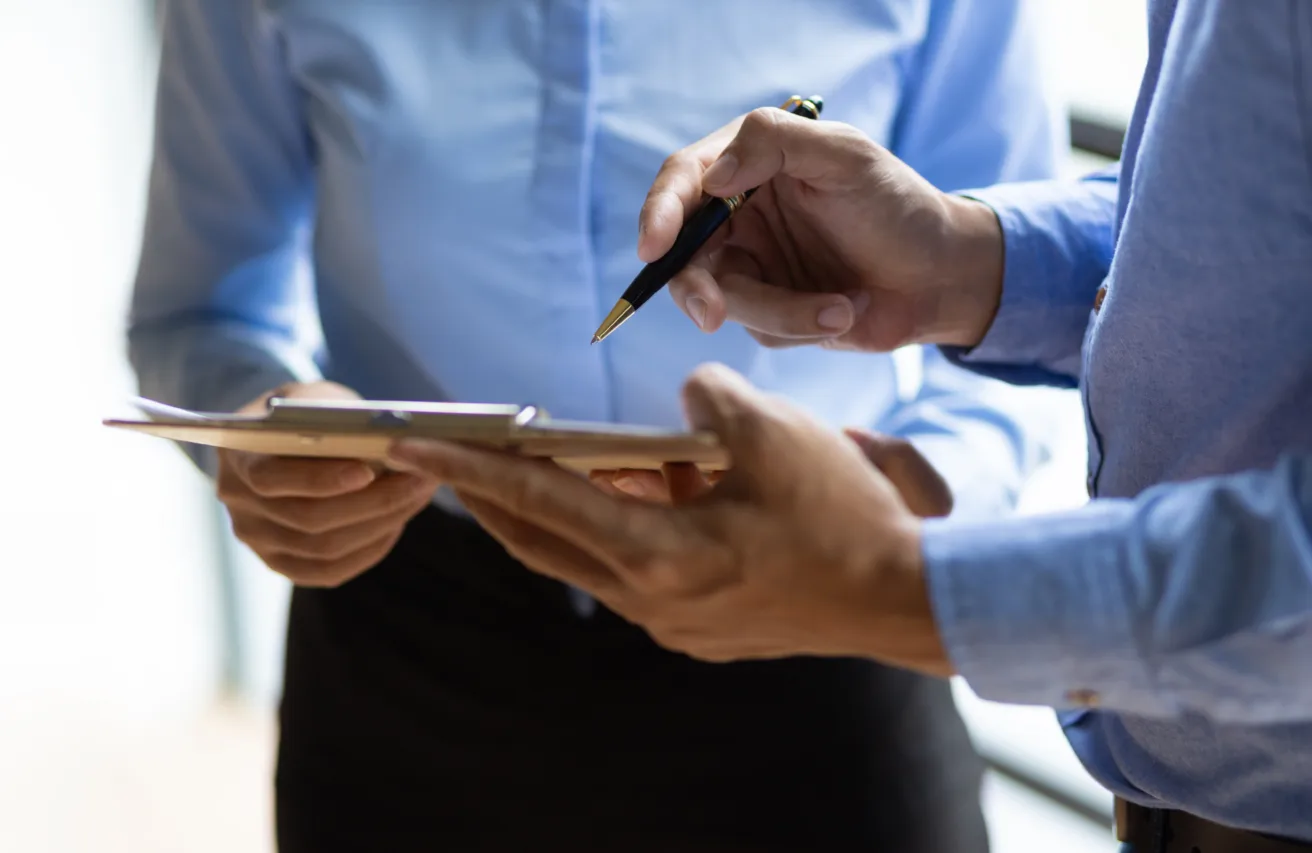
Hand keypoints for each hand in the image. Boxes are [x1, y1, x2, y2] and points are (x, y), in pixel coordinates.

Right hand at [216, 381, 438, 586]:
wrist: (281, 436)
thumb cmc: (304, 410)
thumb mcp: (313, 398)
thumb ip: (332, 417)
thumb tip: (383, 444)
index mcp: (235, 455)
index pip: (271, 478)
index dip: (319, 479)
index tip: (368, 470)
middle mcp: (237, 504)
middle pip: (306, 519)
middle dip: (371, 502)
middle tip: (419, 480)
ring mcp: (256, 539)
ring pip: (323, 548)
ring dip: (380, 524)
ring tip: (417, 496)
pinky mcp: (280, 563)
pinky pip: (328, 571)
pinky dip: (368, 549)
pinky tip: (395, 523)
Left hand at [388, 364, 950, 675]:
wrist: (909, 600)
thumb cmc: (845, 514)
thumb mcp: (773, 432)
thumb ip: (708, 403)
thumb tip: (683, 407)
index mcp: (654, 554)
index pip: (536, 501)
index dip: (468, 468)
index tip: (411, 447)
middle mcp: (648, 600)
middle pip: (540, 541)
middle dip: (487, 497)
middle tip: (440, 459)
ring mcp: (672, 622)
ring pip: (586, 558)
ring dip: (555, 512)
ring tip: (522, 465)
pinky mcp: (699, 628)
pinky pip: (632, 571)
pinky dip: (614, 529)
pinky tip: (622, 492)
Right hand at [636, 107, 1006, 350]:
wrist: (943, 276)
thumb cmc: (899, 205)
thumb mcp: (845, 156)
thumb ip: (774, 143)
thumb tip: (711, 176)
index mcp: (747, 164)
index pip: (683, 182)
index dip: (659, 213)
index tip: (654, 247)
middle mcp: (736, 214)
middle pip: (681, 253)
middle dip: (695, 288)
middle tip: (714, 314)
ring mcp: (748, 265)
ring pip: (719, 300)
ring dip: (780, 311)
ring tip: (844, 308)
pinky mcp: (766, 312)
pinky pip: (757, 329)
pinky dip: (802, 325)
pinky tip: (847, 311)